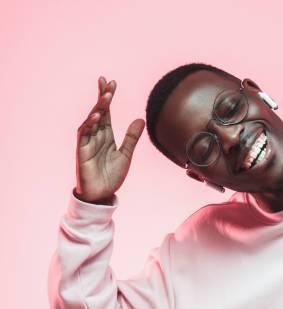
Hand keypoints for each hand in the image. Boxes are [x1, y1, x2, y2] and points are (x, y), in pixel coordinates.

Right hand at [75, 77, 144, 203]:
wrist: (102, 194)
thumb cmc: (112, 176)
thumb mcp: (126, 154)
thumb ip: (132, 137)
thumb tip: (141, 119)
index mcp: (107, 136)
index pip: (106, 112)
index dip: (107, 97)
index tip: (111, 82)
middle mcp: (96, 136)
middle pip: (98, 112)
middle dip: (102, 97)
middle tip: (106, 82)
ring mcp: (87, 143)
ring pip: (91, 121)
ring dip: (98, 108)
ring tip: (106, 97)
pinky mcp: (82, 152)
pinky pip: (84, 135)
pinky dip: (89, 125)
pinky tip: (96, 117)